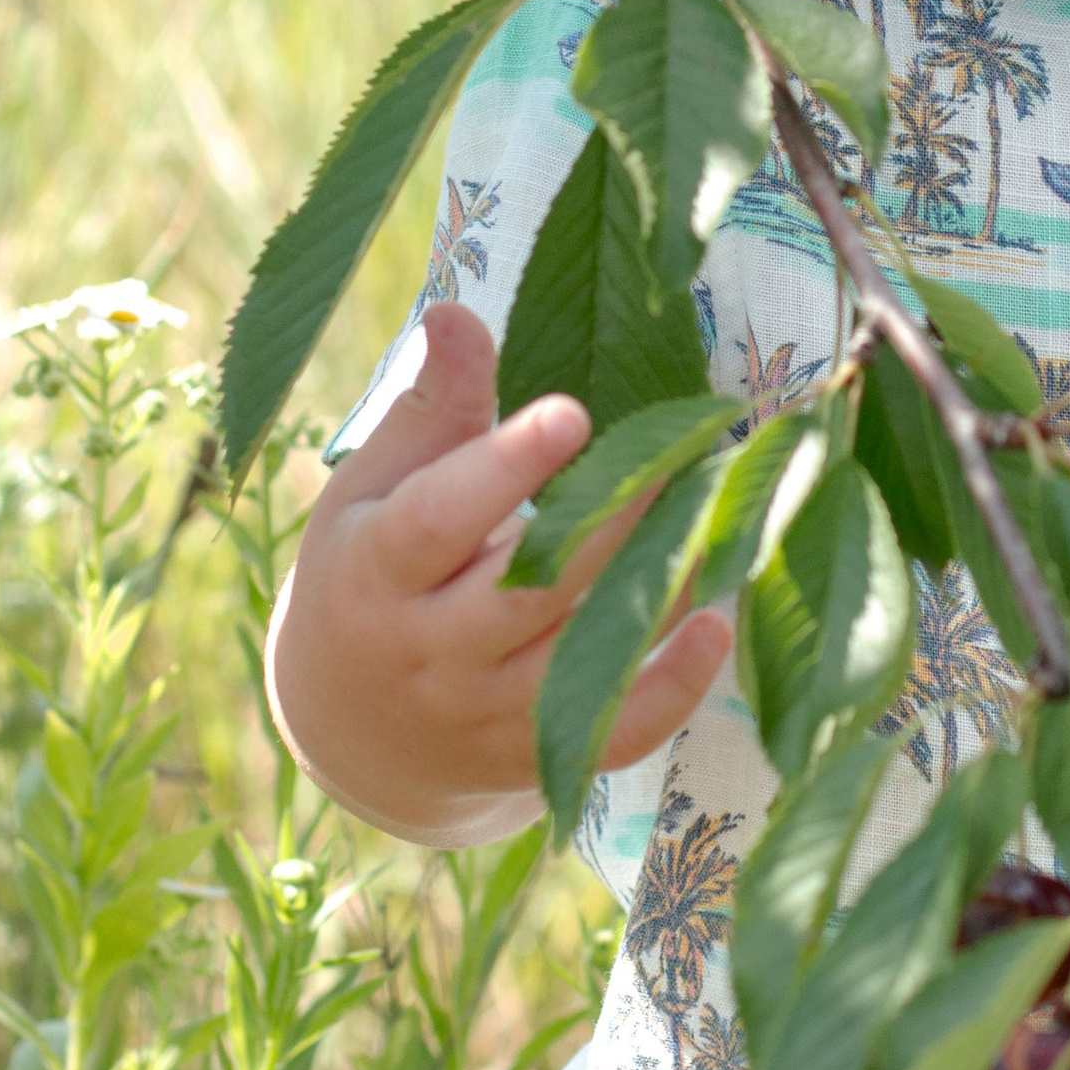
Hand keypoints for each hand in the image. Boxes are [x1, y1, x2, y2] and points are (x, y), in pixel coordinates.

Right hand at [265, 300, 730, 844]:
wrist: (348, 731)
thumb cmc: (368, 575)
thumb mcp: (374, 490)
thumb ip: (432, 408)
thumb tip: (456, 310)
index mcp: (377, 571)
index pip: (438, 519)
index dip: (505, 467)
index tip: (574, 411)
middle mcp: (428, 651)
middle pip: (530, 586)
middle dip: (613, 515)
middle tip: (688, 446)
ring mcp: (481, 714)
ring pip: (581, 653)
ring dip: (659, 585)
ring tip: (720, 510)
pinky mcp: (531, 760)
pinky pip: (610, 731)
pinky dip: (670, 687)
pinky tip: (718, 624)